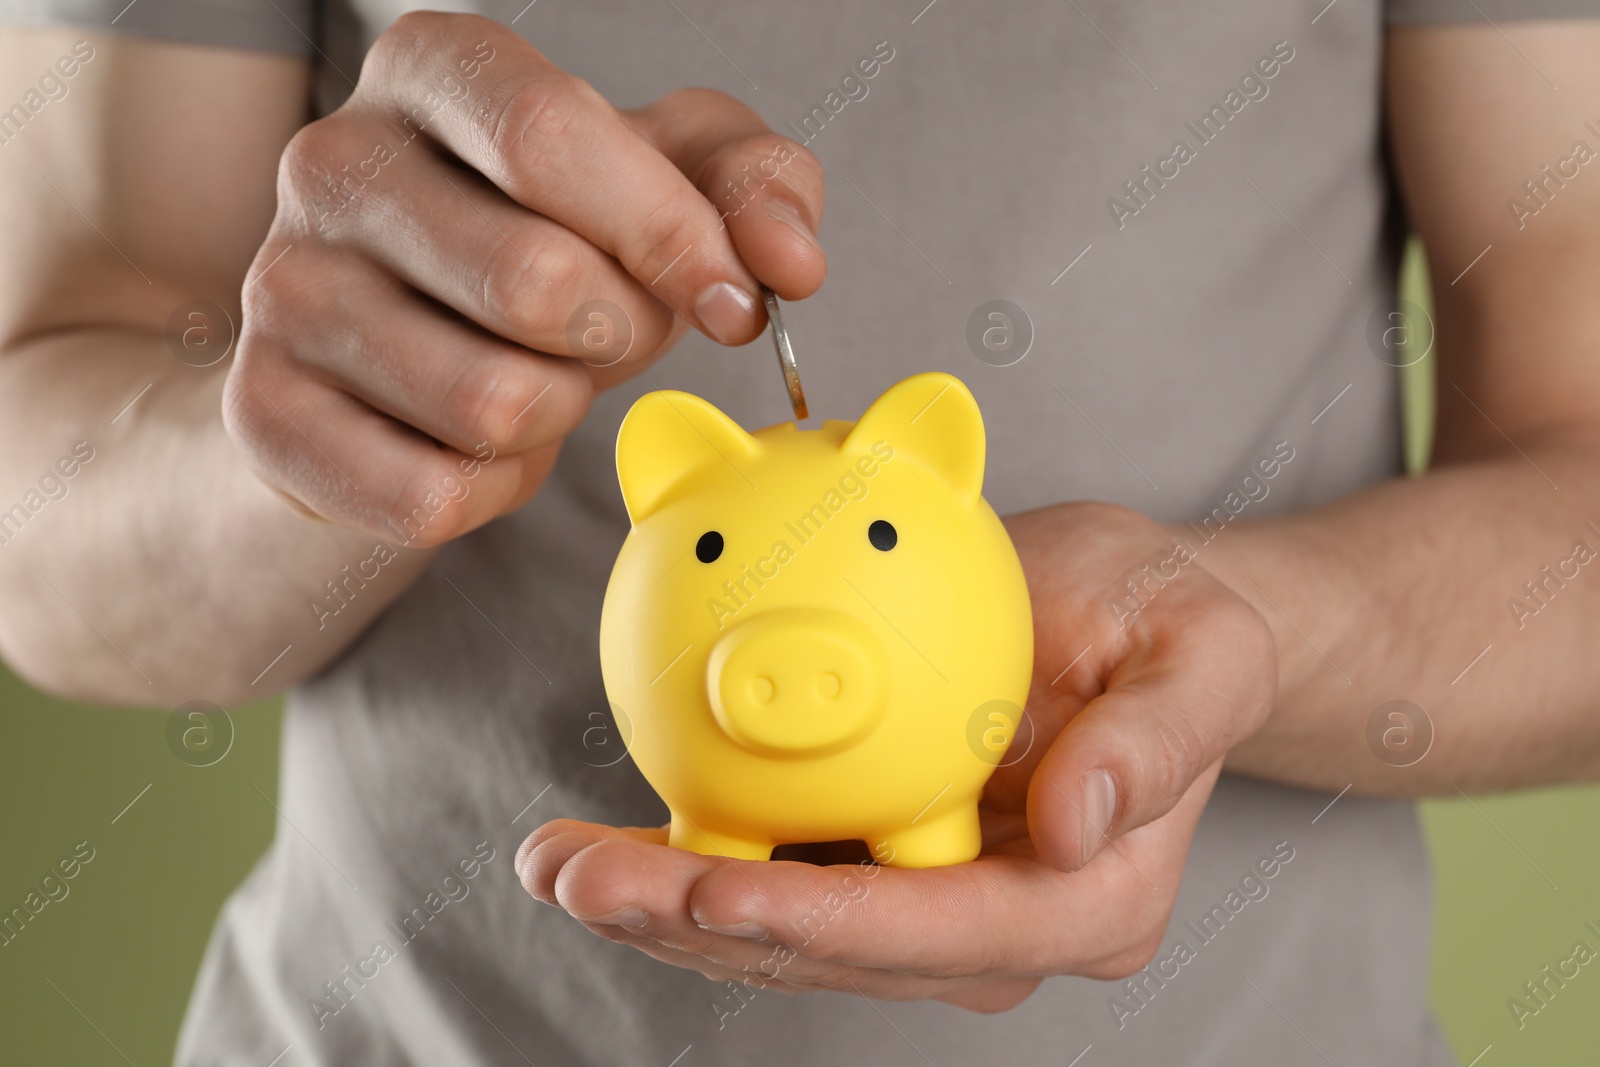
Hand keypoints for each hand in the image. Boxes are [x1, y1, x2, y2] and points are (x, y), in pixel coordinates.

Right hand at [223, 12, 823, 542]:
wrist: (396, 354)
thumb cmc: (543, 245)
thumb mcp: (663, 182)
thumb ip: (752, 187)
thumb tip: (787, 263)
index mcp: (432, 70)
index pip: (549, 134)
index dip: (665, 233)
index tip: (728, 298)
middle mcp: (332, 161)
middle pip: (533, 280)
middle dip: (618, 335)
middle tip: (609, 334)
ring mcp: (283, 290)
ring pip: (491, 401)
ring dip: (557, 413)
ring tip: (537, 378)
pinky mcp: (264, 411)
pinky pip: (432, 493)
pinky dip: (491, 486)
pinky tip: (478, 442)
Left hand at [516, 502, 1274, 1010]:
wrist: (1135, 623)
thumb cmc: (1173, 627)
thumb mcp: (1204, 654)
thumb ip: (1156, 744)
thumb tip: (1076, 828)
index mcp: (1083, 900)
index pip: (942, 932)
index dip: (823, 926)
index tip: (714, 886)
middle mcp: (996, 926)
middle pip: (833, 951)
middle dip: (698, 927)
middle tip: (579, 874)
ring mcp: (929, 905)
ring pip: (780, 931)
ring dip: (662, 905)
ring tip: (554, 859)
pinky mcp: (876, 862)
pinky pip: (770, 869)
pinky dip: (681, 857)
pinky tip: (600, 832)